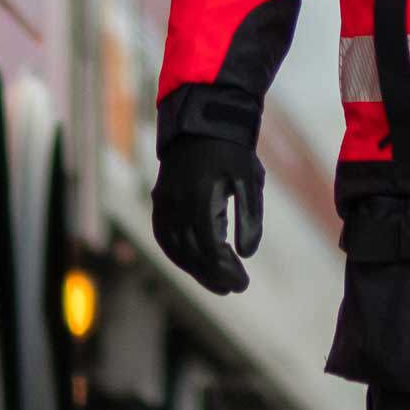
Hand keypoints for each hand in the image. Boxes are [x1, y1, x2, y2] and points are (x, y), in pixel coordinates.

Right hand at [153, 129, 265, 295]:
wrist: (201, 122)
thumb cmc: (232, 151)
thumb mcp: (249, 180)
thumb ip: (249, 216)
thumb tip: (247, 253)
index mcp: (200, 198)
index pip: (209, 248)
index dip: (224, 270)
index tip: (241, 284)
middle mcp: (177, 203)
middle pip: (191, 252)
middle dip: (212, 275)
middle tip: (234, 286)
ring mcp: (164, 202)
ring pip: (174, 248)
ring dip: (195, 268)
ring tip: (217, 280)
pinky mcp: (159, 200)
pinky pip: (163, 235)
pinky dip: (177, 253)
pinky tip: (193, 262)